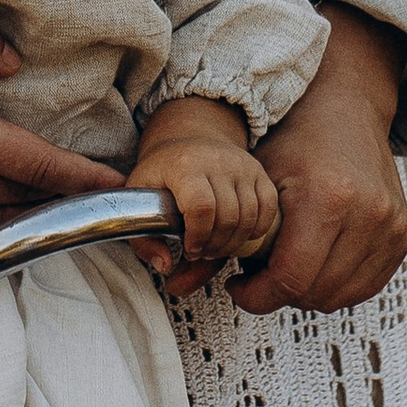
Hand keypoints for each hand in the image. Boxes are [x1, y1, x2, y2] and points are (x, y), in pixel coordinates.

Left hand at [133, 98, 280, 296]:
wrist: (187, 139)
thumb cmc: (161, 175)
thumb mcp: (139, 200)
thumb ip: (143, 239)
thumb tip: (165, 267)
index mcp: (184, 165)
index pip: (201, 207)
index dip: (198, 236)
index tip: (190, 249)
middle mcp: (216, 161)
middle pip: (227, 217)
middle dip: (215, 246)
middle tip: (202, 252)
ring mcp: (241, 165)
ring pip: (248, 216)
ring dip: (233, 242)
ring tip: (216, 246)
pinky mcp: (258, 170)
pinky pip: (268, 207)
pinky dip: (256, 229)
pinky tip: (238, 235)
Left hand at [233, 10, 406, 314]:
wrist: (347, 109)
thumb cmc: (294, 138)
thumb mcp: (257, 177)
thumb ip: (239, 231)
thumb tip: (210, 280)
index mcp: (329, 198)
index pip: (290, 279)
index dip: (257, 296)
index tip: (238, 287)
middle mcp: (369, 215)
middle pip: (316, 293)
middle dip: (279, 295)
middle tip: (258, 276)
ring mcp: (392, 226)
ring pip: (342, 296)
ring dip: (308, 293)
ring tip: (286, 267)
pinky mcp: (404, 235)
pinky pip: (367, 287)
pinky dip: (337, 287)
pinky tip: (314, 267)